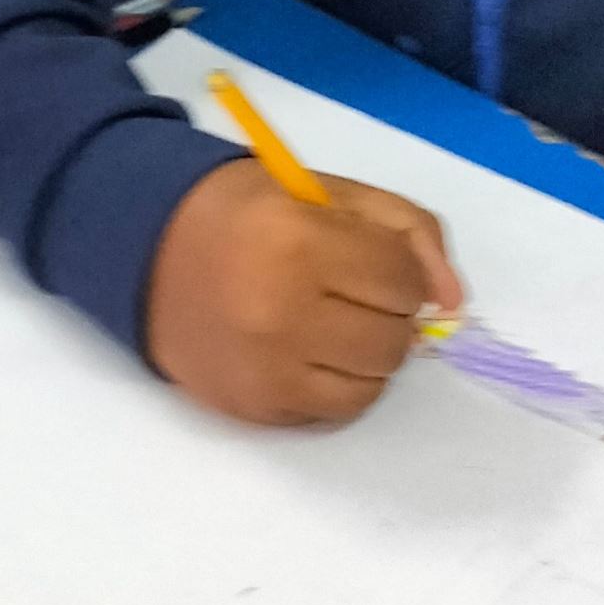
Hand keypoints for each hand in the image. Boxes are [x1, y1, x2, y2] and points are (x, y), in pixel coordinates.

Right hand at [147, 160, 463, 427]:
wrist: (148, 252)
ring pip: (373, 383)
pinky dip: (338, 383)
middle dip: (389, 314)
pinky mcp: (254, 406)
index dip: (400, 271)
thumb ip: (409, 232)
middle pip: (393, 340)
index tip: (372, 260)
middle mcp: (280, 312)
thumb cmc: (251, 212)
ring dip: (368, 353)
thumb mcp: (332, 193)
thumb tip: (456, 304)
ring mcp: (265, 368)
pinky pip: (336, 411)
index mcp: (298, 242)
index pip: (401, 281)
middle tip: (352, 291)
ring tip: (334, 322)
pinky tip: (310, 350)